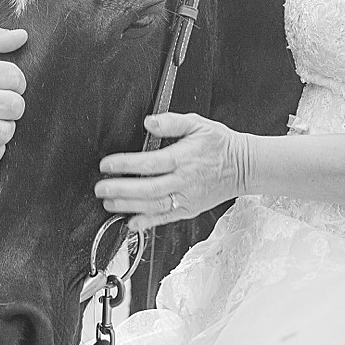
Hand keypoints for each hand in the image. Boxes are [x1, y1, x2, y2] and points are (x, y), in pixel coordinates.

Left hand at [95, 111, 247, 231]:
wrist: (244, 166)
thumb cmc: (220, 144)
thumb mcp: (197, 123)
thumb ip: (171, 121)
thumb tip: (150, 121)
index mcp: (183, 158)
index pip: (149, 163)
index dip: (125, 165)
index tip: (107, 165)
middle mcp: (184, 181)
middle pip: (148, 189)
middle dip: (120, 190)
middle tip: (100, 188)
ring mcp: (187, 198)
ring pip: (154, 206)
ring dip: (128, 207)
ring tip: (108, 204)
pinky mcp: (189, 209)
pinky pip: (166, 218)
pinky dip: (148, 222)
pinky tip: (132, 223)